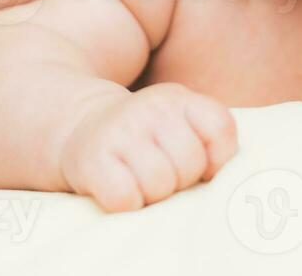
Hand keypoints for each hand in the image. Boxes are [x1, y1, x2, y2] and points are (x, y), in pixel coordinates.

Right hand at [58, 83, 237, 211]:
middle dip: (180, 180)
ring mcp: (121, 131)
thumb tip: (218, 181)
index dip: (216, 158)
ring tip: (139, 180)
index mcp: (178, 98)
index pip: (221, 128)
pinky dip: (126, 202)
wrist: (81, 126)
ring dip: (152, 194)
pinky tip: (120, 188)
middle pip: (190, 164)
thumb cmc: (144, 137)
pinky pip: (125, 198)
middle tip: (160, 172)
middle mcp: (150, 107)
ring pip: (160, 184)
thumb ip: (210, 139)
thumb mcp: (179, 120)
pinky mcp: (94, 160)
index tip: (198, 165)